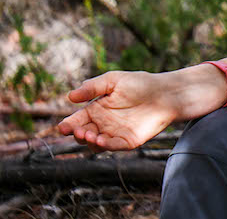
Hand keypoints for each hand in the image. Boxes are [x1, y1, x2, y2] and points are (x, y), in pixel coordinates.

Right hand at [56, 71, 180, 150]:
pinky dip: (104, 145)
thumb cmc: (139, 84)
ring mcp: (114, 134)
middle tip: (77, 130)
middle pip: (83, 134)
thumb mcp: (113, 80)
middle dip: (78, 134)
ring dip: (89, 141)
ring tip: (89, 134)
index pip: (77, 121)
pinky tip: (100, 140)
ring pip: (95, 144)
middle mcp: (103, 124)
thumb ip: (92, 87)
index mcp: (96, 110)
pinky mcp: (127, 141)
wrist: (164, 92)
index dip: (68, 125)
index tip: (62, 127)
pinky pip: (112, 146)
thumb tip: (70, 96)